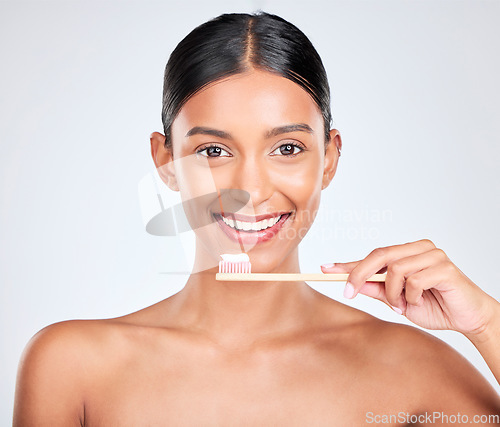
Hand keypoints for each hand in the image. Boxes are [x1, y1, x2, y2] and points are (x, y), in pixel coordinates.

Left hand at [321, 239, 498, 336]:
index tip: (325, 269)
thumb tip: (351, 284)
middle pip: (379, 255)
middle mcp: (419, 249)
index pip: (373, 255)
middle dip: (359, 274)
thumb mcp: (396, 301)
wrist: (467, 319)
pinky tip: (419, 302)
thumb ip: (376, 290)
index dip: (348, 263)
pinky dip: (410, 297)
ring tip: (401, 305)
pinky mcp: (444, 268)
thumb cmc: (434, 306)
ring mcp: (433, 255)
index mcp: (407, 253)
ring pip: (395, 269)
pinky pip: (413, 281)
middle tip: (348, 292)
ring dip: (392, 293)